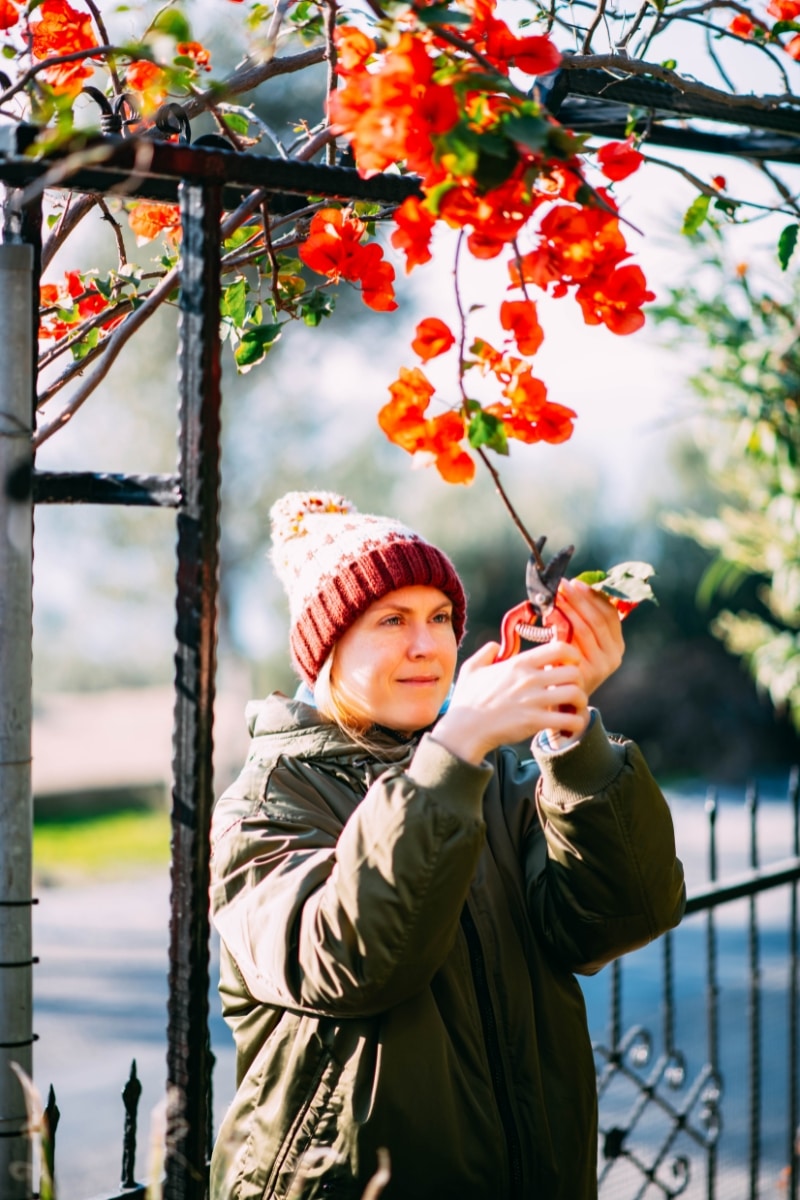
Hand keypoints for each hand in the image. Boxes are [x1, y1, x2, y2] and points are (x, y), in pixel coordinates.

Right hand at [432, 638, 589, 765]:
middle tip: (572, 690)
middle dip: (579, 681)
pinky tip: (568, 726)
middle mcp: (529, 679)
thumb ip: (486, 653)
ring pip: (576, 694)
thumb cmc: (467, 700)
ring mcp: (533, 700)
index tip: (569, 665)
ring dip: (580, 702)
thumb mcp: (471, 669)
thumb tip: (495, 645)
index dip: (572, 654)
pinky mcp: (535, 722)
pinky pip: (569, 720)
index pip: (559, 648)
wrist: (464, 729)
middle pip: (574, 671)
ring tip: (573, 709)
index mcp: (518, 664)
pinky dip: (575, 723)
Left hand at [554, 578, 624, 695]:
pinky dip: (562, 625)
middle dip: (579, 598)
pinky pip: (572, 642)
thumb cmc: (567, 666)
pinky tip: (550, 614)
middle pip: (597, 618)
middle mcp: (614, 655)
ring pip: (585, 627)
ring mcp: (602, 665)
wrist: (561, 701)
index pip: (610, 613)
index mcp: (617, 645)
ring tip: (555, 595)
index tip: (578, 582)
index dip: (594, 596)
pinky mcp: (586, 672)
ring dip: (569, 608)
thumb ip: (584, 623)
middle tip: (563, 584)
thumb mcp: (581, 645)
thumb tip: (575, 587)